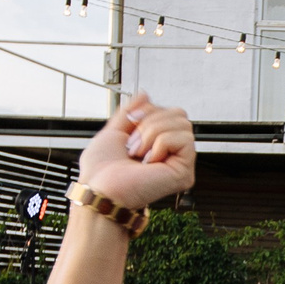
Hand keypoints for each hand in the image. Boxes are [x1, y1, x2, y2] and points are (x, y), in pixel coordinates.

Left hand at [78, 93, 196, 210]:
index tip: (130, 121)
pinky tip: (149, 161)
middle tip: (134, 142)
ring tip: (139, 153)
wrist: (100, 189)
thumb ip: (130, 111)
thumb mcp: (113, 130)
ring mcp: (180, 163)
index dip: (149, 110)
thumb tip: (145, 95)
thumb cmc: (101, 171)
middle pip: (180, 114)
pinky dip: (160, 144)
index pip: (169, 112)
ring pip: (183, 124)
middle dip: (152, 121)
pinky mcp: (184, 173)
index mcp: (157, 143)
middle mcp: (171, 153)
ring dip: (152, 133)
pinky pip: (184, 139)